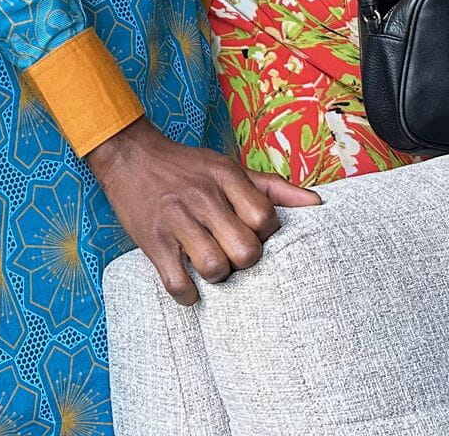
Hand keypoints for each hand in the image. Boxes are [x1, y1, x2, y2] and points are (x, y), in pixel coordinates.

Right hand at [86, 117, 319, 304]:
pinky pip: (178, 283)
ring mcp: (176, 220)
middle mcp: (203, 197)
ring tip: (211, 266)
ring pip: (214, 268)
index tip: (252, 235)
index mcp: (226, 177)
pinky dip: (187, 294)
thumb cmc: (187, 167)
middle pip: (246, 251)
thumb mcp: (230, 167)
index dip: (265, 235)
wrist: (130, 155)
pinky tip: (189, 285)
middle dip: (244, 260)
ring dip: (217, 276)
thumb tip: (318, 204)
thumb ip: (274, 188)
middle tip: (233, 254)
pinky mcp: (153, 241)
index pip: (265, 219)